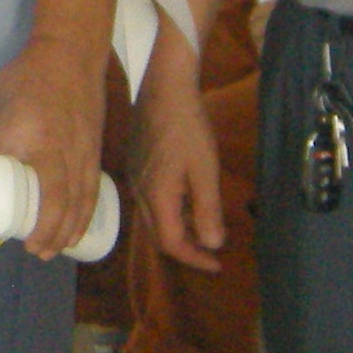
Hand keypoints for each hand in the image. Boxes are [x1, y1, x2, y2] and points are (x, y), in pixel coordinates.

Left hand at [0, 36, 108, 258]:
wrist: (71, 55)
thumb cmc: (26, 75)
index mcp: (23, 133)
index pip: (3, 170)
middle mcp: (55, 148)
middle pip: (54, 200)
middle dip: (44, 231)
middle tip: (30, 250)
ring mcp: (80, 152)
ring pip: (77, 201)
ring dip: (65, 230)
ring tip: (51, 250)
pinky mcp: (95, 152)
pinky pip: (92, 191)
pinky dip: (85, 215)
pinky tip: (77, 230)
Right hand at [140, 80, 228, 271]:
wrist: (165, 87)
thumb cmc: (188, 127)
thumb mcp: (205, 170)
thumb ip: (207, 209)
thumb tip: (212, 244)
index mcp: (156, 196)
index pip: (171, 243)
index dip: (194, 258)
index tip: (217, 265)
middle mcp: (139, 192)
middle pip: (158, 235)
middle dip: (186, 249)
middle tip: (211, 254)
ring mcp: (135, 178)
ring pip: (155, 218)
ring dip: (179, 229)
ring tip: (204, 228)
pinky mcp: (137, 165)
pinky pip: (152, 200)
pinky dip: (172, 211)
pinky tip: (189, 200)